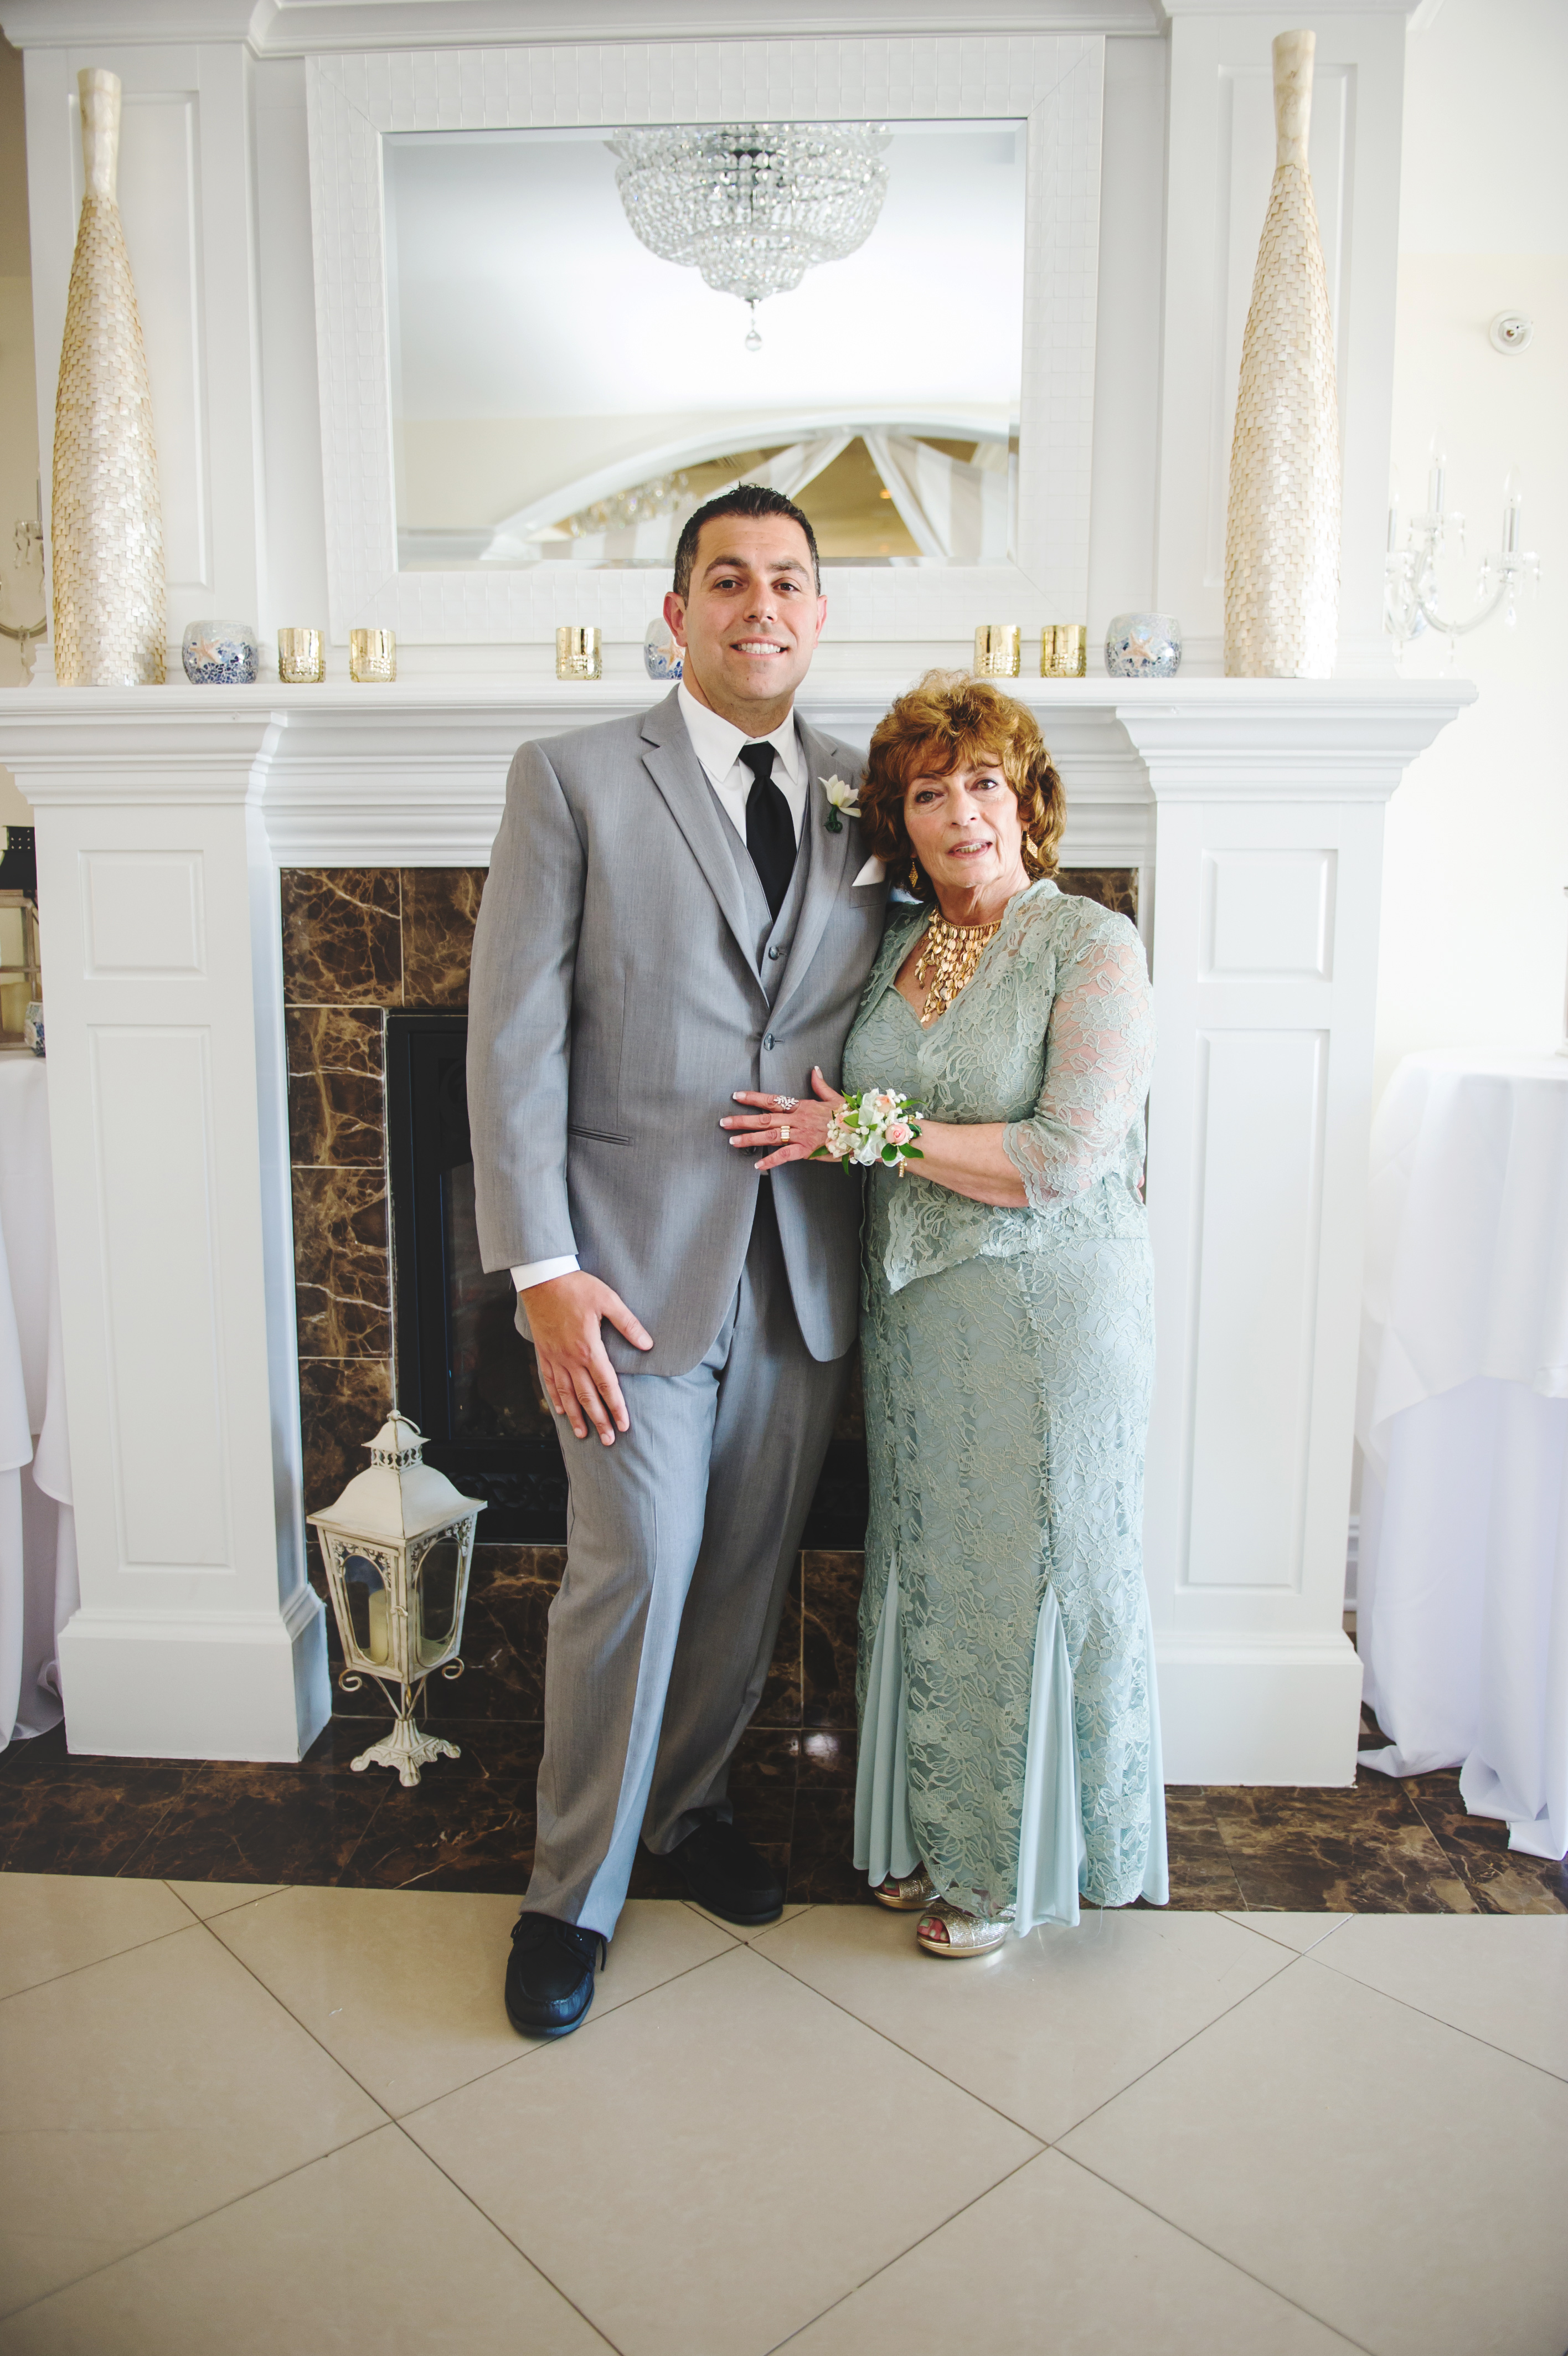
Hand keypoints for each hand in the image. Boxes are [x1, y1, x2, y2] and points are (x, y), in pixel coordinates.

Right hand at [521, 1271, 651, 1444]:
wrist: (542, 1278)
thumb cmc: (577, 1287)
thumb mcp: (608, 1300)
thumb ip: (628, 1324)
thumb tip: (648, 1344)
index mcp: (589, 1348)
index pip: (606, 1385)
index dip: (616, 1407)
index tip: (624, 1425)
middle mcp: (570, 1359)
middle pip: (587, 1397)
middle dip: (599, 1420)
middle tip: (608, 1440)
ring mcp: (555, 1358)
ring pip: (567, 1395)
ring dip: (577, 1417)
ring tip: (584, 1434)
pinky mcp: (544, 1353)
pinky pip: (549, 1382)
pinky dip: (556, 1399)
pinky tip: (561, 1412)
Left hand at [721, 1066, 845, 1173]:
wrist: (863, 1131)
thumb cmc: (849, 1115)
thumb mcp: (833, 1097)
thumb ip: (820, 1084)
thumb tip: (814, 1070)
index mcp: (801, 1106)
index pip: (772, 1100)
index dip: (752, 1098)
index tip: (736, 1096)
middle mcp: (798, 1119)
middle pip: (765, 1119)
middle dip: (742, 1120)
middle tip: (724, 1122)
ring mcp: (801, 1135)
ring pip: (770, 1136)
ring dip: (750, 1139)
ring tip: (733, 1141)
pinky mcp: (807, 1150)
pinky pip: (785, 1156)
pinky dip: (771, 1161)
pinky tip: (757, 1165)